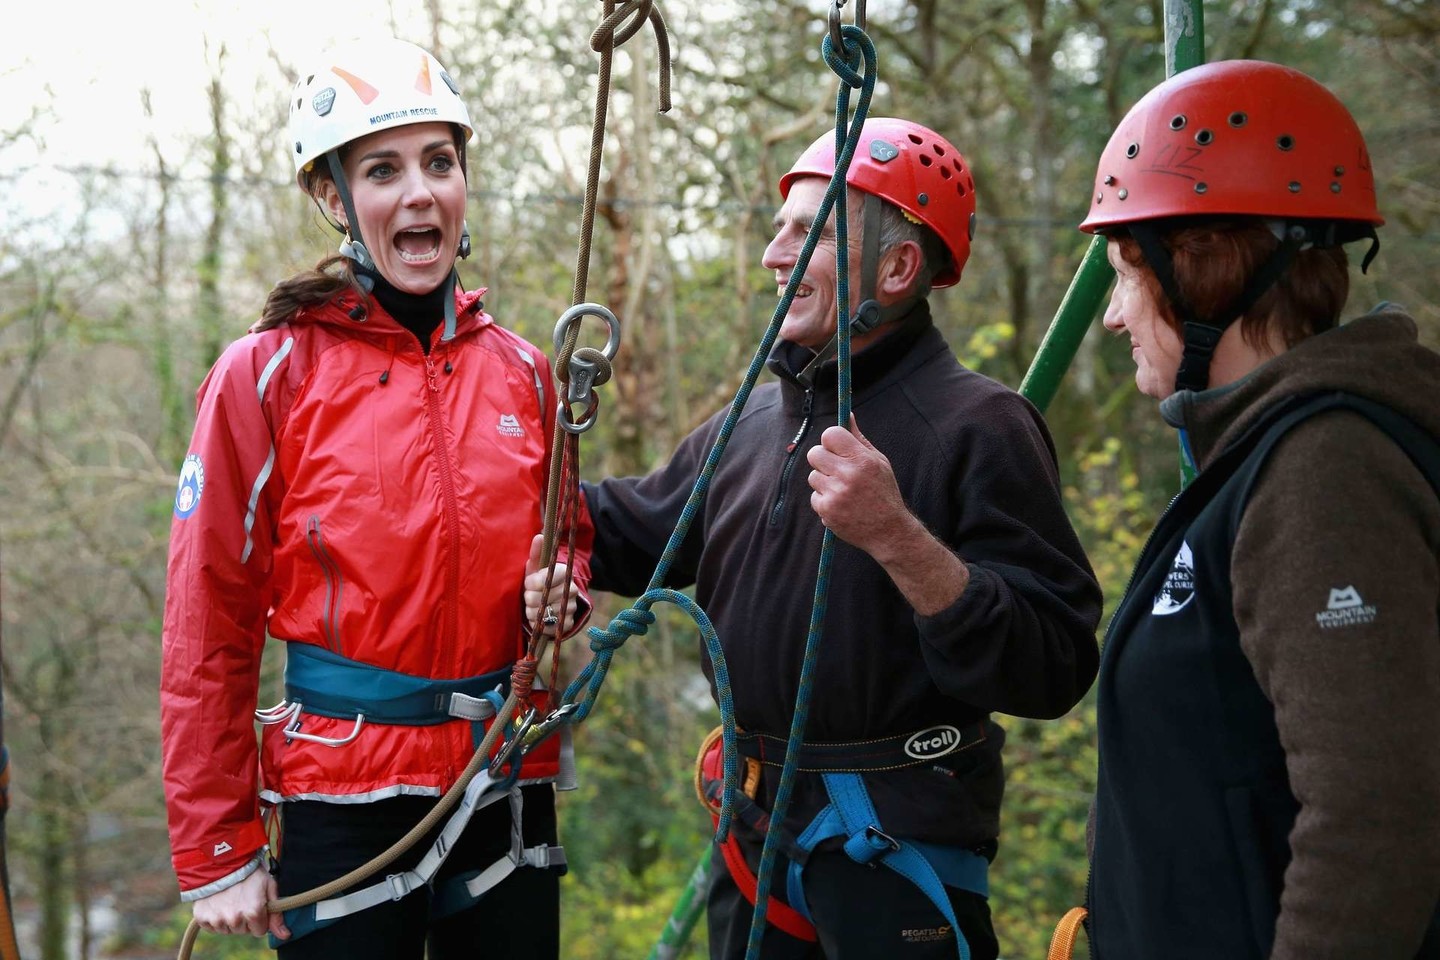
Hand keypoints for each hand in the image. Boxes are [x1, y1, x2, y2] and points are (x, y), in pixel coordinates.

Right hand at [191, 861, 287, 939]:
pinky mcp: (201, 917)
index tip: (256, 905)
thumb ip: (277, 914)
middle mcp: (234, 919)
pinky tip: (218, 902)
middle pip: (243, 931)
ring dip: (229, 918)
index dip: (260, 918)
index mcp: (253, 912)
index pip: (260, 931)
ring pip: (227, 929)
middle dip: (245, 918)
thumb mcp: (269, 886)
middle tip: (242, 899)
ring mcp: (216, 919)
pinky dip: (214, 917)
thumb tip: (284, 935)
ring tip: (229, 898)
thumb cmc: (249, 870)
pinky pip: (211, 926)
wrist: (220, 859)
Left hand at [523, 534, 579, 635]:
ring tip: (533, 606)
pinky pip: (548, 627)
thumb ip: (537, 553)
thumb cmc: (539, 581)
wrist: (551, 601)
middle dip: (529, 598)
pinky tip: (539, 617)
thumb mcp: (536, 567)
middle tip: (529, 596)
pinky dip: (539, 624)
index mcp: (565, 572)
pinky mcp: (568, 623)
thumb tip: (539, 536)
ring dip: (531, 612)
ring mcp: (571, 607)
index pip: (547, 578)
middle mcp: (572, 590)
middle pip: (541, 598)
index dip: (533, 582)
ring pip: (542, 613)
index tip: (528, 582)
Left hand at [806, 415, 916, 560]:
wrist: (888, 531)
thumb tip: (847, 415)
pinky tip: (842, 505)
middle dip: (822, 459)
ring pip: (813, 476)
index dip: (831, 440)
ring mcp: (835, 494)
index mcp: (862, 459)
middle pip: (814, 453)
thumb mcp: (878, 462)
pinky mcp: (826, 510)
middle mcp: (847, 475)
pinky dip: (825, 500)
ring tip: (843, 490)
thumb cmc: (884, 492)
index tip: (836, 447)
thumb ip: (859, 439)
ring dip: (824, 481)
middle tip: (835, 468)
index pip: (830, 435)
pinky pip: (815, 496)